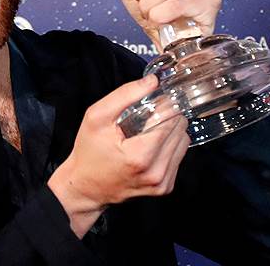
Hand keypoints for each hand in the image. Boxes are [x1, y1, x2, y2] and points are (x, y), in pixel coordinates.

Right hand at [47, 75, 190, 236]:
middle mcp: (156, 173)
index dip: (164, 105)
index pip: (170, 119)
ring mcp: (162, 184)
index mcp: (140, 156)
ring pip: (183, 142)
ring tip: (149, 130)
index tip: (155, 100)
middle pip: (180, 130)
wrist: (85, 188)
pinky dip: (169, 146)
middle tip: (149, 115)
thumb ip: (125, 95)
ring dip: (171, 131)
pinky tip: (151, 145)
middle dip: (168, 117)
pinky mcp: (165, 188)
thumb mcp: (97, 117)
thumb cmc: (89, 152)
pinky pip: (179, 157)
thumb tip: (153, 81)